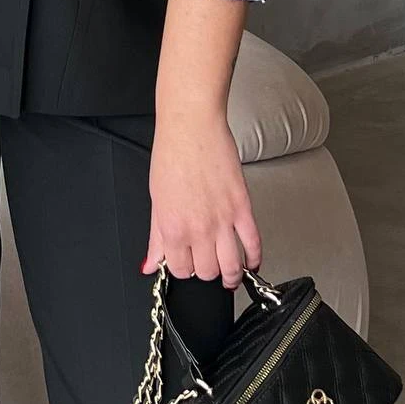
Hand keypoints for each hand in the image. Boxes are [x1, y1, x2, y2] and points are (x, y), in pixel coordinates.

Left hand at [143, 111, 261, 289]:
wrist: (191, 128)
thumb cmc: (171, 156)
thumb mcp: (156, 201)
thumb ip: (156, 238)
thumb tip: (150, 264)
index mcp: (172, 228)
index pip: (181, 271)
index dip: (184, 269)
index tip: (186, 263)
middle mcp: (198, 229)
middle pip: (207, 272)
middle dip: (206, 272)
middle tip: (206, 262)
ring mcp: (223, 221)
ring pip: (231, 267)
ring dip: (231, 275)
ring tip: (229, 275)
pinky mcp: (242, 208)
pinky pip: (253, 243)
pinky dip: (254, 258)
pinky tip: (251, 262)